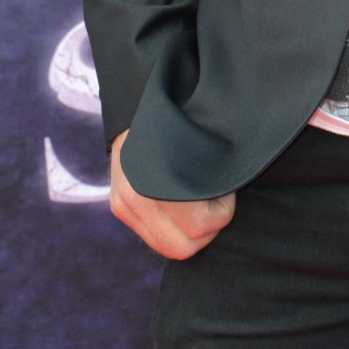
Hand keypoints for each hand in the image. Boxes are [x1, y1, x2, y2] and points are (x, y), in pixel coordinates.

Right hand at [108, 130, 236, 259]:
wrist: (135, 100)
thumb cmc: (179, 119)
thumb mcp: (198, 141)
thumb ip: (208, 171)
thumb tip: (230, 193)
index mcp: (157, 181)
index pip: (200, 225)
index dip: (222, 211)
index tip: (225, 189)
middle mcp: (135, 198)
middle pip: (183, 247)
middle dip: (207, 229)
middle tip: (216, 202)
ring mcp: (123, 205)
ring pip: (168, 248)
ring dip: (190, 234)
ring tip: (200, 205)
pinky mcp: (118, 207)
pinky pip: (154, 237)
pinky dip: (173, 230)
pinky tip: (182, 208)